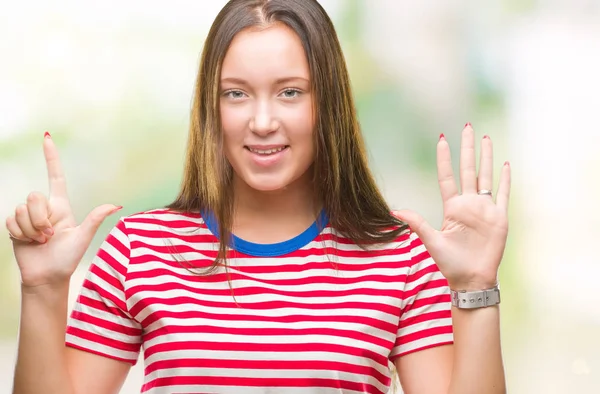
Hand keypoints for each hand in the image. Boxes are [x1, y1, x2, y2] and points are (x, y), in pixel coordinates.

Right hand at [5, 132, 121, 288]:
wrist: (46, 277)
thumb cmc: (67, 259)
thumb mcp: (82, 238)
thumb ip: (95, 219)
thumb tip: (116, 206)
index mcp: (62, 206)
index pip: (55, 176)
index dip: (51, 157)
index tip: (47, 137)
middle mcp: (44, 208)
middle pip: (34, 196)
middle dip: (39, 218)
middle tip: (48, 235)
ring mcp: (28, 217)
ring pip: (21, 209)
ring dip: (31, 229)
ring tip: (40, 241)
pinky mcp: (14, 226)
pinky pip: (10, 221)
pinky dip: (20, 234)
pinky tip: (28, 243)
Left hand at [395, 124, 510, 289]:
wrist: (471, 279)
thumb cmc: (450, 263)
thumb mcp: (431, 241)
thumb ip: (417, 223)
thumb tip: (393, 211)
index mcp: (452, 207)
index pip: (447, 177)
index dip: (444, 159)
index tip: (441, 139)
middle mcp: (469, 204)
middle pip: (468, 169)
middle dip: (468, 148)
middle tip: (468, 126)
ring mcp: (485, 209)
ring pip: (487, 176)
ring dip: (486, 157)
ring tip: (486, 138)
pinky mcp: (499, 217)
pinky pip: (503, 194)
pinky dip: (505, 179)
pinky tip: (505, 164)